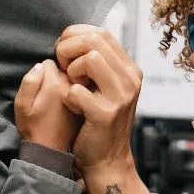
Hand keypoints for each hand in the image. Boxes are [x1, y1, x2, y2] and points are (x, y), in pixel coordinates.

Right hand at [15, 60, 80, 151]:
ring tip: (59, 101)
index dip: (41, 73)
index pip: (49, 62)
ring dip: (67, 83)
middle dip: (55, 75)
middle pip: (64, 67)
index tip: (40, 88)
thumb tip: (40, 65)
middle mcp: (71, 85)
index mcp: (55, 83)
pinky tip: (70, 105)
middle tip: (49, 95)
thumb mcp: (22, 105)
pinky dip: (76, 92)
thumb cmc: (33, 127)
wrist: (51, 150)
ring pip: (74, 77)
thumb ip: (29, 82)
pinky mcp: (88, 102)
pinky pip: (82, 87)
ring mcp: (83, 93)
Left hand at [56, 25, 141, 175]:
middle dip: (68, 48)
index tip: (63, 51)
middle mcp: (130, 79)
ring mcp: (121, 96)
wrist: (107, 160)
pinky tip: (73, 106)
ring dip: (71, 70)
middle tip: (62, 66)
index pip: (101, 32)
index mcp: (130, 69)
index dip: (74, 35)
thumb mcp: (107, 88)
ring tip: (71, 85)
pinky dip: (67, 96)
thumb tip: (77, 37)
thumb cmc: (99, 121)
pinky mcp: (105, 113)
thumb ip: (99, 64)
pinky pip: (76, 90)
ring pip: (90, 58)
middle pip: (94, 39)